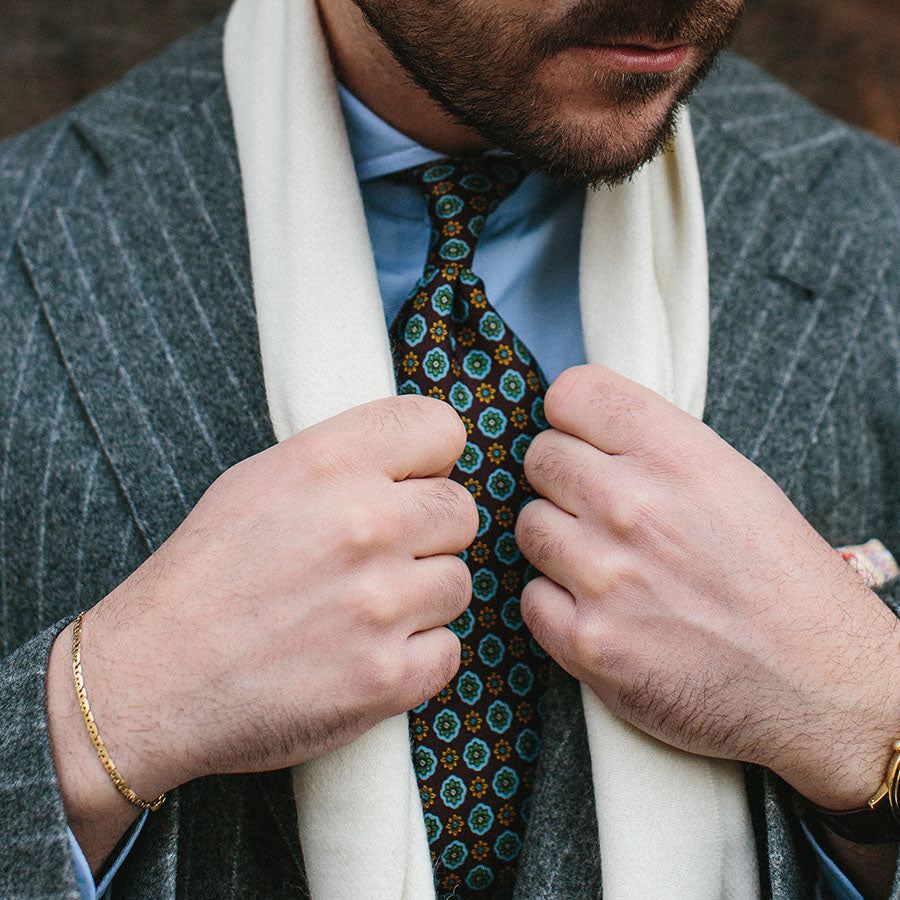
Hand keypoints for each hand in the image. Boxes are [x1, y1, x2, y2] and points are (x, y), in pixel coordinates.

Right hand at [48, 395, 476, 860]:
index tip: (414, 483)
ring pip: (457, 583)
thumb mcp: (259, 481)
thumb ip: (343, 461)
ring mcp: (380, 604)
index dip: (432, 460)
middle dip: (429, 534)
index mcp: (330, 463)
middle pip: (460, 511)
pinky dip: (416, 657)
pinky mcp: (387, 676)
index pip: (440, 428)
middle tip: (381, 558)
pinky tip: (368, 654)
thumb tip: (414, 462)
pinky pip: (448, 650)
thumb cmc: (204, 576)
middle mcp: (366, 524)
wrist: (152, 678)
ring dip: (421, 599)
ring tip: (364, 611)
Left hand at [515, 365, 899, 810]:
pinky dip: (556, 603)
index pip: (571, 394)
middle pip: (540, 458)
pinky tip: (599, 611)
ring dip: (557, 541)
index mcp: (673, 453)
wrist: (818, 682)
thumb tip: (585, 432)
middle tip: (597, 509)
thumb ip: (654, 448)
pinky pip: (530, 596)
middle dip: (562, 480)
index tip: (582, 439)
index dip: (572, 418)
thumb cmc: (779, 578)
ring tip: (604, 564)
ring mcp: (603, 575)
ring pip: (528, 526)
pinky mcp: (586, 641)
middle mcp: (630, 505)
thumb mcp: (732, 480)